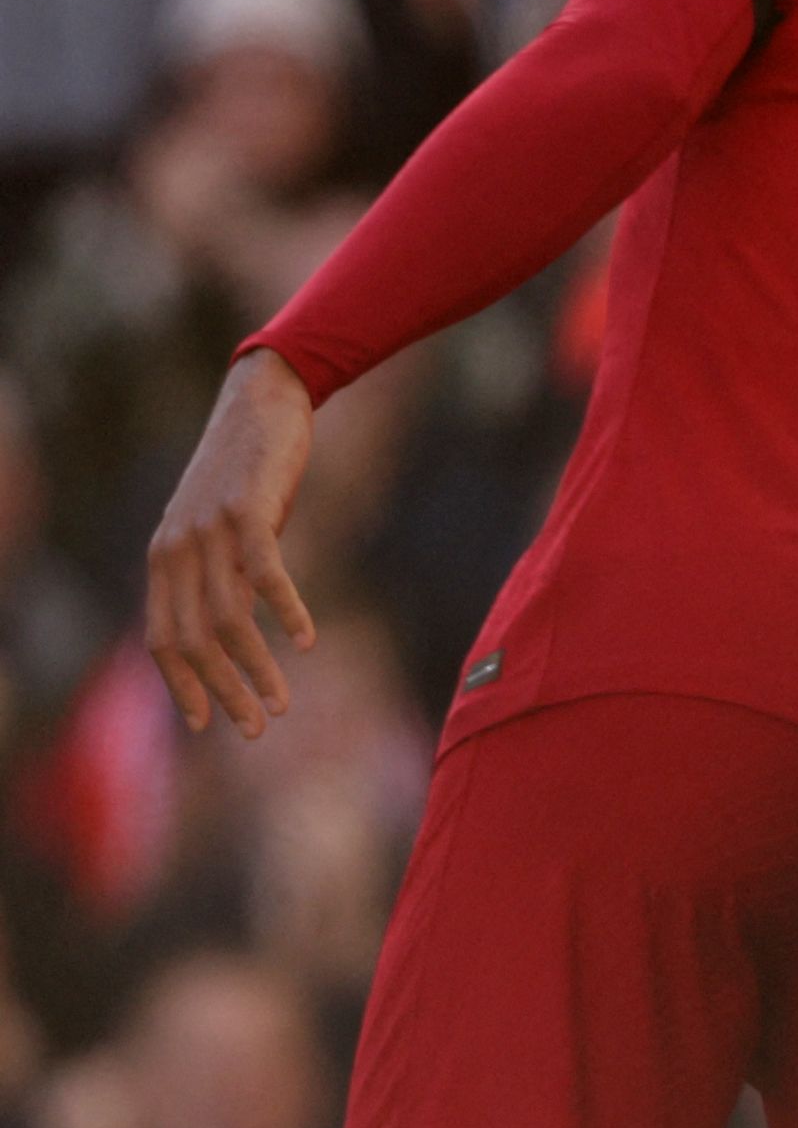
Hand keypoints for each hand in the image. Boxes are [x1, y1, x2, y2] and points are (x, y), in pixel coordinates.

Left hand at [146, 352, 318, 736]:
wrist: (261, 400)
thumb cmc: (248, 470)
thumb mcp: (221, 527)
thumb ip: (218, 572)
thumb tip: (232, 626)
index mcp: (164, 558)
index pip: (160, 640)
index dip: (182, 686)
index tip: (208, 724)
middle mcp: (176, 548)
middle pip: (192, 640)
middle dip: (223, 691)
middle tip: (257, 727)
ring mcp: (209, 529)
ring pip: (226, 618)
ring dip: (255, 668)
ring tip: (282, 701)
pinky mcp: (246, 509)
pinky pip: (264, 574)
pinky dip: (286, 612)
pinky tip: (308, 639)